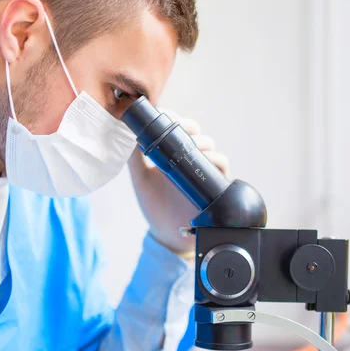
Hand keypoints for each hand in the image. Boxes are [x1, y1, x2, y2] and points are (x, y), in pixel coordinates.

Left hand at [128, 109, 228, 254]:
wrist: (168, 235)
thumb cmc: (155, 206)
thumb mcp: (141, 179)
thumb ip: (134, 157)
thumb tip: (128, 132)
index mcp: (169, 153)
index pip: (174, 126)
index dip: (172, 117)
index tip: (165, 115)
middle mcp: (186, 157)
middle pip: (194, 130)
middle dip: (189, 126)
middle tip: (181, 129)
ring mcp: (201, 169)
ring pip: (208, 144)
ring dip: (201, 141)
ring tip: (192, 146)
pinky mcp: (214, 182)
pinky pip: (221, 164)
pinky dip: (215, 159)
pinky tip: (206, 160)